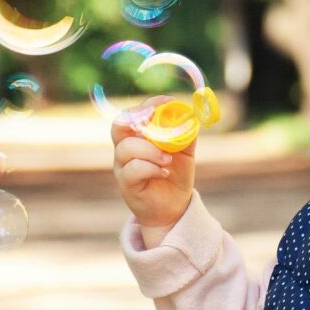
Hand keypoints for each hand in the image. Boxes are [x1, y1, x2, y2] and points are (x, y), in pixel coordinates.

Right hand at [111, 96, 196, 238]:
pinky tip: (164, 172)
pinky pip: (132, 170)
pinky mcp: (126, 184)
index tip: (167, 102)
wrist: (173, 207)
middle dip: (137, 118)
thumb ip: (186, 132)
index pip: (133, 113)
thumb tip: (191, 114)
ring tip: (168, 159)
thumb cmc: (175, 175)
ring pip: (126, 148)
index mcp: (137, 136)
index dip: (148, 104)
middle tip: (156, 120)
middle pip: (119, 125)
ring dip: (150, 150)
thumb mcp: (185, 151)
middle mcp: (125, 148)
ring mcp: (123, 166)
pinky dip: (150, 168)